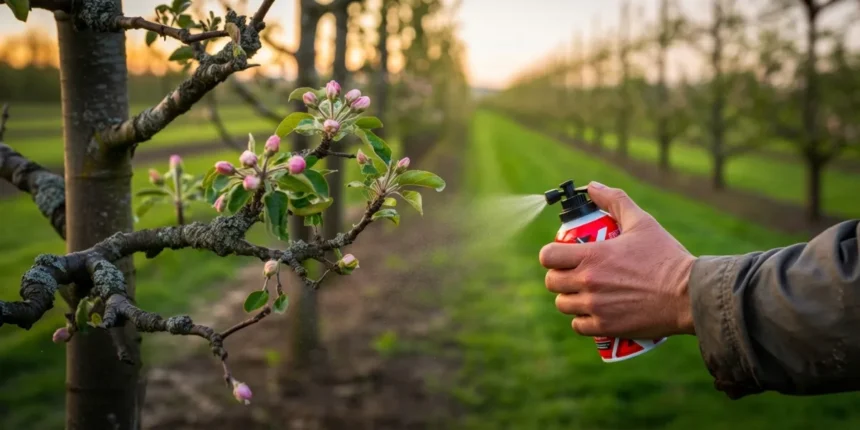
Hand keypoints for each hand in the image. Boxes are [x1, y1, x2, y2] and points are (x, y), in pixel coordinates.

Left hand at [539, 181, 696, 338]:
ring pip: (563, 304)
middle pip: (552, 282)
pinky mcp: (606, 327)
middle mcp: (589, 282)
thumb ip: (615, 200)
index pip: (548, 256)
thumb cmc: (666, 257)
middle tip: (574, 273)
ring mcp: (596, 306)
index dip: (551, 255)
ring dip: (569, 298)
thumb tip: (592, 187)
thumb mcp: (642, 222)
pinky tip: (592, 312)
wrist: (689, 294)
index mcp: (592, 255)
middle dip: (559, 276)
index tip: (561, 255)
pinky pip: (578, 326)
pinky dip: (582, 320)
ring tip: (583, 293)